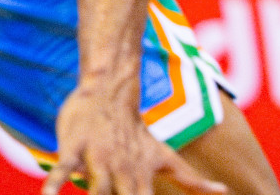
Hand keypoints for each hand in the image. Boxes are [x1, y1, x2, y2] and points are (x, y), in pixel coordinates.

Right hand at [44, 84, 224, 194]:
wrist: (111, 94)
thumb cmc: (138, 134)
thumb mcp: (166, 158)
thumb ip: (193, 181)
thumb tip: (225, 192)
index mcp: (142, 179)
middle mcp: (122, 171)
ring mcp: (98, 159)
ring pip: (95, 188)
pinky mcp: (74, 148)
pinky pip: (63, 168)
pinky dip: (54, 182)